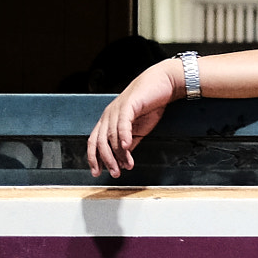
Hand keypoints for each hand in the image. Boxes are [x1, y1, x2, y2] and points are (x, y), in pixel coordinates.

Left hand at [86, 62, 175, 177]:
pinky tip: (126, 147)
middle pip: (100, 142)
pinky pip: (122, 124)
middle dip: (106, 160)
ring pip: (111, 136)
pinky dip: (123, 136)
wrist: (164, 83)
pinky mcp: (128, 105)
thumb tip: (123, 158)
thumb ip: (129, 142)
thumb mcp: (139, 128)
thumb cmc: (151, 104)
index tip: (98, 172)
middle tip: (114, 173)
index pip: (94, 142)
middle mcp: (108, 115)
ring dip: (118, 153)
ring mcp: (116, 110)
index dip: (94, 158)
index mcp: (108, 120)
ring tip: (126, 165)